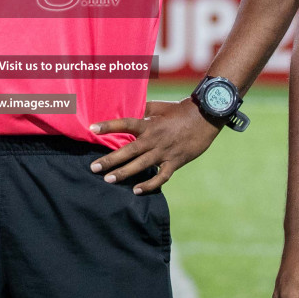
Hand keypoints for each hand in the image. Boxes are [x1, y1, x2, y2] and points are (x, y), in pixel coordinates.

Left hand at [88, 98, 219, 193]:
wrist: (206, 117)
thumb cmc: (181, 110)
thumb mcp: (160, 107)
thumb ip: (143, 110)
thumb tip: (129, 110)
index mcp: (149, 124)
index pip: (125, 124)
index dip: (108, 126)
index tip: (92, 128)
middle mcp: (154, 139)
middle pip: (128, 150)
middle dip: (110, 160)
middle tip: (93, 167)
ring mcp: (164, 152)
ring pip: (141, 165)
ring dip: (124, 173)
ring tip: (108, 179)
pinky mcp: (175, 162)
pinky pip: (161, 176)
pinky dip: (149, 185)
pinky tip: (136, 191)